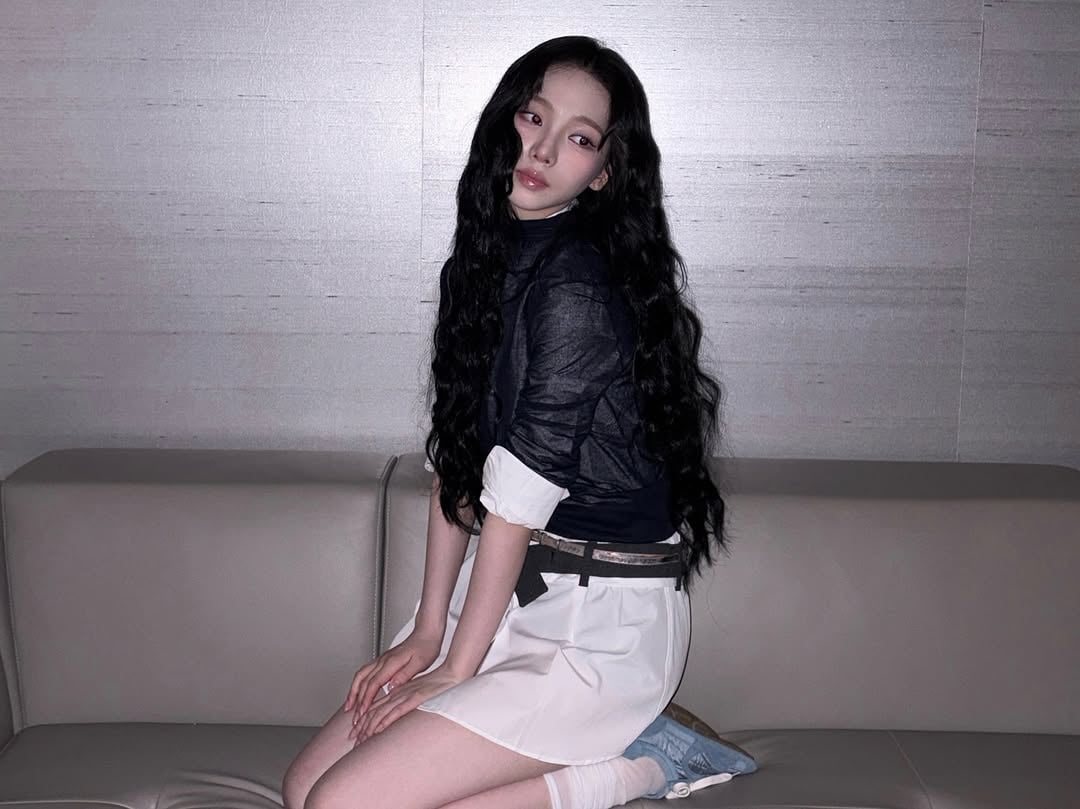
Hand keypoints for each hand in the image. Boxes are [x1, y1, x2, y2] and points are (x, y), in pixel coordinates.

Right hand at [342, 630, 442, 736]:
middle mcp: (383, 660)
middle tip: (353, 714)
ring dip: (353, 691)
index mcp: (391, 662)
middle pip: (362, 680)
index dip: (366, 699)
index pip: (373, 683)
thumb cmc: (425, 647)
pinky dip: (358, 684)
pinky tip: (357, 691)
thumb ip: (405, 675)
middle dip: (355, 699)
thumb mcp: (420, 663)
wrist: (425, 634)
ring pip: (360, 675)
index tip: (362, 711)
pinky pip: (364, 673)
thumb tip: (392, 687)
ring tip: (349, 705)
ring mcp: (381, 660)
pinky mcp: (382, 661)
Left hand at [349, 663, 466, 744]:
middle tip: (354, 739)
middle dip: (362, 726)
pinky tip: (378, 730)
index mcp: (397, 690)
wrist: (452, 674)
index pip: (375, 705)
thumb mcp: (416, 691)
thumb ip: (404, 699)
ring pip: (381, 712)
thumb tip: (394, 710)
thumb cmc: (438, 683)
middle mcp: (398, 692)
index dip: (364, 719)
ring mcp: (406, 695)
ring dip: (369, 727)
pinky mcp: (415, 698)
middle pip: (374, 710)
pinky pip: (396, 711)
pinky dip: (384, 721)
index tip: (357, 731)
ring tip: (361, 739)